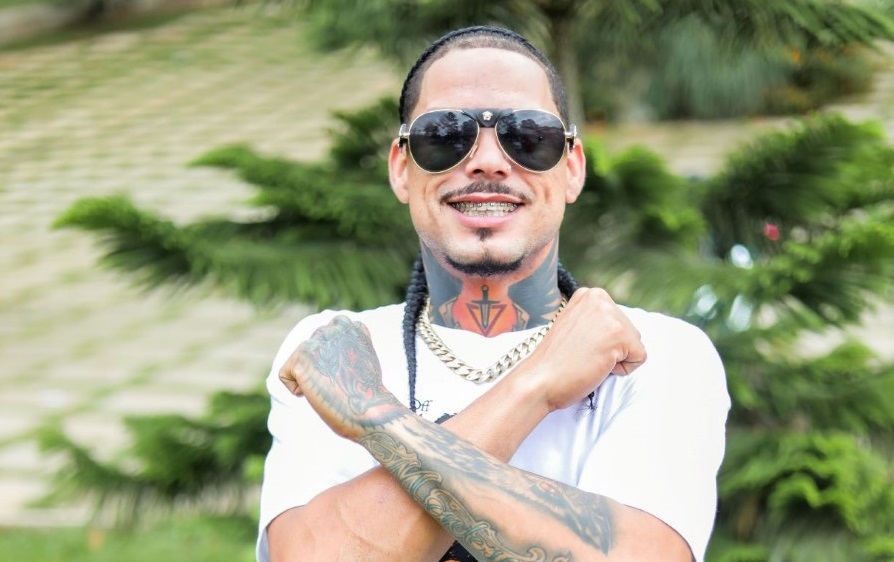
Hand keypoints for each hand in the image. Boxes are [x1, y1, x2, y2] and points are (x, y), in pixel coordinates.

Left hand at [278, 315, 405, 440]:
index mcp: (352, 327)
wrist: (369, 410)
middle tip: (339, 384)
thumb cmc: (366, 396)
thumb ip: (344, 347)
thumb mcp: (361, 361)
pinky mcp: (302, 357)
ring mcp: (318, 340)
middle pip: (310, 352)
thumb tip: (321, 351)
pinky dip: (296, 389)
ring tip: (330, 387)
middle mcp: (335, 327)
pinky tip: (316, 392)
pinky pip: (285, 375)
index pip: (326, 341)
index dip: (332, 363)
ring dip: (310, 379)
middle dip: (319, 370)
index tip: (348, 376)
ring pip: (298, 362)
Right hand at [515, 287, 646, 410]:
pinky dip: (623, 370)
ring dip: (617, 358)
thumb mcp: (575, 325)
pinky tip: (597, 365)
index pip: (619, 321)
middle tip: (583, 354)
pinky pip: (639, 358)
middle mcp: (600, 298)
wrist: (539, 379)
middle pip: (630, 330)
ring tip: (589, 358)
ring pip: (636, 344)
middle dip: (612, 349)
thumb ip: (596, 320)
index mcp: (589, 294)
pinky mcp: (619, 335)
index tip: (580, 345)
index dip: (603, 341)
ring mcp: (610, 315)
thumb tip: (616, 329)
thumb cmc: (555, 361)